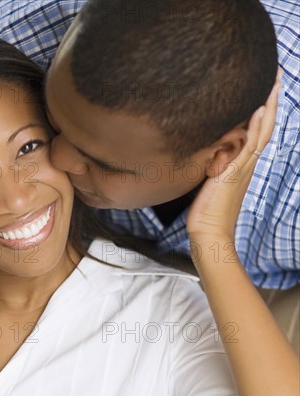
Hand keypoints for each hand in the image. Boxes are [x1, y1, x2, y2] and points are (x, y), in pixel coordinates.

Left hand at [186, 70, 281, 244]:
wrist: (209, 233)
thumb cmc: (206, 210)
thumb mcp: (208, 179)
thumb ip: (212, 163)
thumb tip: (206, 149)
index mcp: (241, 162)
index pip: (256, 129)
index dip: (262, 108)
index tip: (265, 86)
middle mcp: (247, 162)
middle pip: (265, 125)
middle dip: (271, 99)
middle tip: (276, 75)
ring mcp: (244, 167)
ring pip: (262, 131)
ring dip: (269, 106)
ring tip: (274, 82)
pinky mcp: (235, 172)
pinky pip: (250, 145)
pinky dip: (257, 126)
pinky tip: (260, 109)